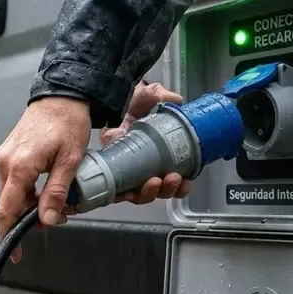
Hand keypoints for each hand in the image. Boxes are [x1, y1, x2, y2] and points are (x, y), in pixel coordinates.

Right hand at [0, 82, 191, 261]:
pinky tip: (46, 188)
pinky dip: (27, 192)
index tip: (15, 252)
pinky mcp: (9, 153)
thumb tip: (47, 220)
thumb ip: (56, 192)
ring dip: (30, 205)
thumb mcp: (70, 161)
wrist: (62, 94)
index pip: (7, 210)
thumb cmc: (68, 122)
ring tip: (56, 202)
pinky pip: (14, 181)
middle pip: (9, 205)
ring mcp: (5, 157)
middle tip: (55, 218)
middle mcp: (5, 163)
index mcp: (19, 166)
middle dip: (28, 219)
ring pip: (12, 194)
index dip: (9, 235)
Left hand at [100, 82, 191, 204]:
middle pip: (159, 191)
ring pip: (140, 195)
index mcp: (161, 157)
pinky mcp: (109, 175)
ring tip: (155, 182)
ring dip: (151, 193)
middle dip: (168, 189)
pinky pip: (117, 194)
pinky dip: (125, 196)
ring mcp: (126, 173)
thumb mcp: (152, 97)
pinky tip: (131, 191)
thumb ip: (167, 99)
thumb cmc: (131, 103)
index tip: (186, 180)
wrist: (106, 102)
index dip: (181, 185)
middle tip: (172, 178)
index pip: (173, 179)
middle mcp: (145, 168)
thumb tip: (178, 102)